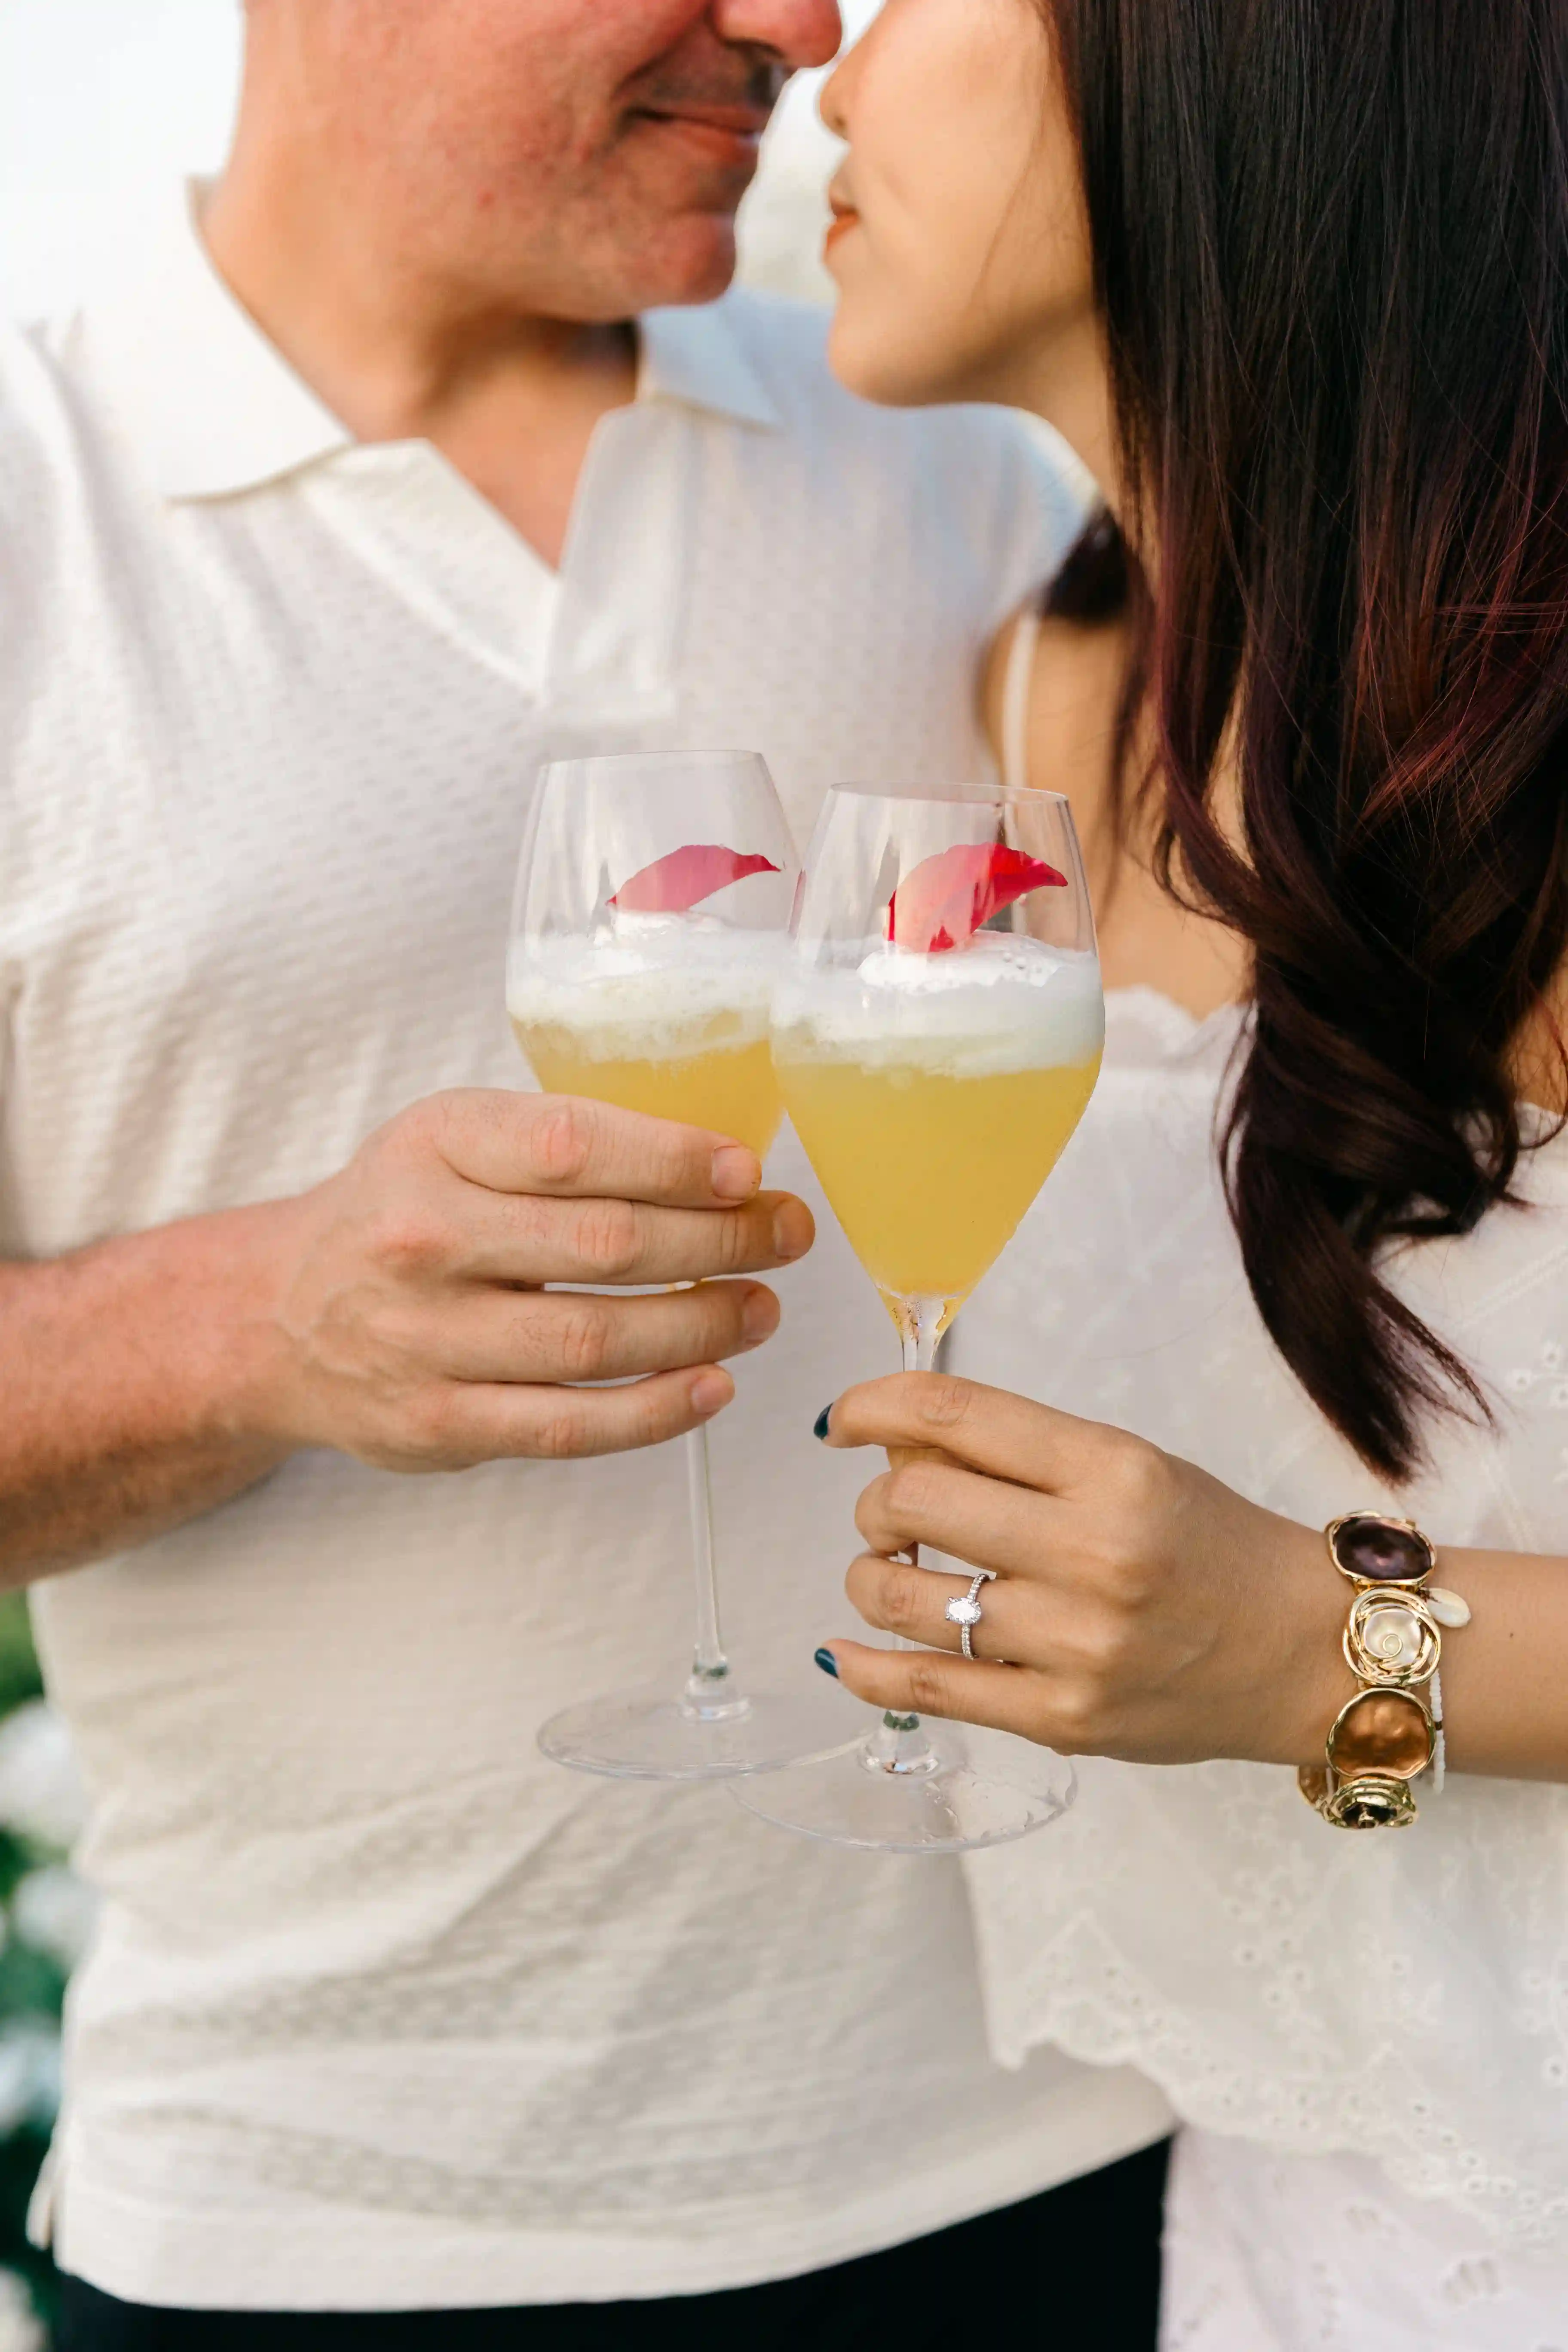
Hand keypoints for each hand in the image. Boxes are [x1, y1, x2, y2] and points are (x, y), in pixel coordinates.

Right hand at [248, 1091, 813, 1469]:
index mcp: (435, 1145)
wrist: (275, 1316)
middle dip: (719, 1242)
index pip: (574, 1145)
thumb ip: (560, 1144)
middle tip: (786, 1237)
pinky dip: (656, 1411)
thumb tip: (716, 1165)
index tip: (748, 1173)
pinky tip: (713, 1385)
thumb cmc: (400, 1213)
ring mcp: (427, 1340)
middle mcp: (423, 1239)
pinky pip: (570, 1425)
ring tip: (762, 1308)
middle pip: (604, 1245)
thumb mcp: (453, 1139)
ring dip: (703, 1327)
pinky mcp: (439, 1424)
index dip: (675, 1161)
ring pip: (597, 1342)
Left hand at [816, 1373, 1344, 1767]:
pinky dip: (864, 1667)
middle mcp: (1092, 1554)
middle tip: (897, 1514)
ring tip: (895, 1574)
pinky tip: (845, 1652)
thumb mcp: (1131, 1466)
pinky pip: (925, 1689)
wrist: (1309, 1652)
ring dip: (871, 1576)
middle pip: (911, 1500)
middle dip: (878, 1501)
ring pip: (900, 1597)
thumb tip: (891, 1444)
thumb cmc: (1212, 1547)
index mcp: (1112, 1471)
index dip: (871, 1407)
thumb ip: (1019, 1456)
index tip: (840, 1421)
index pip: (954, 1414)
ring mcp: (1075, 1645)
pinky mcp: (1061, 1721)